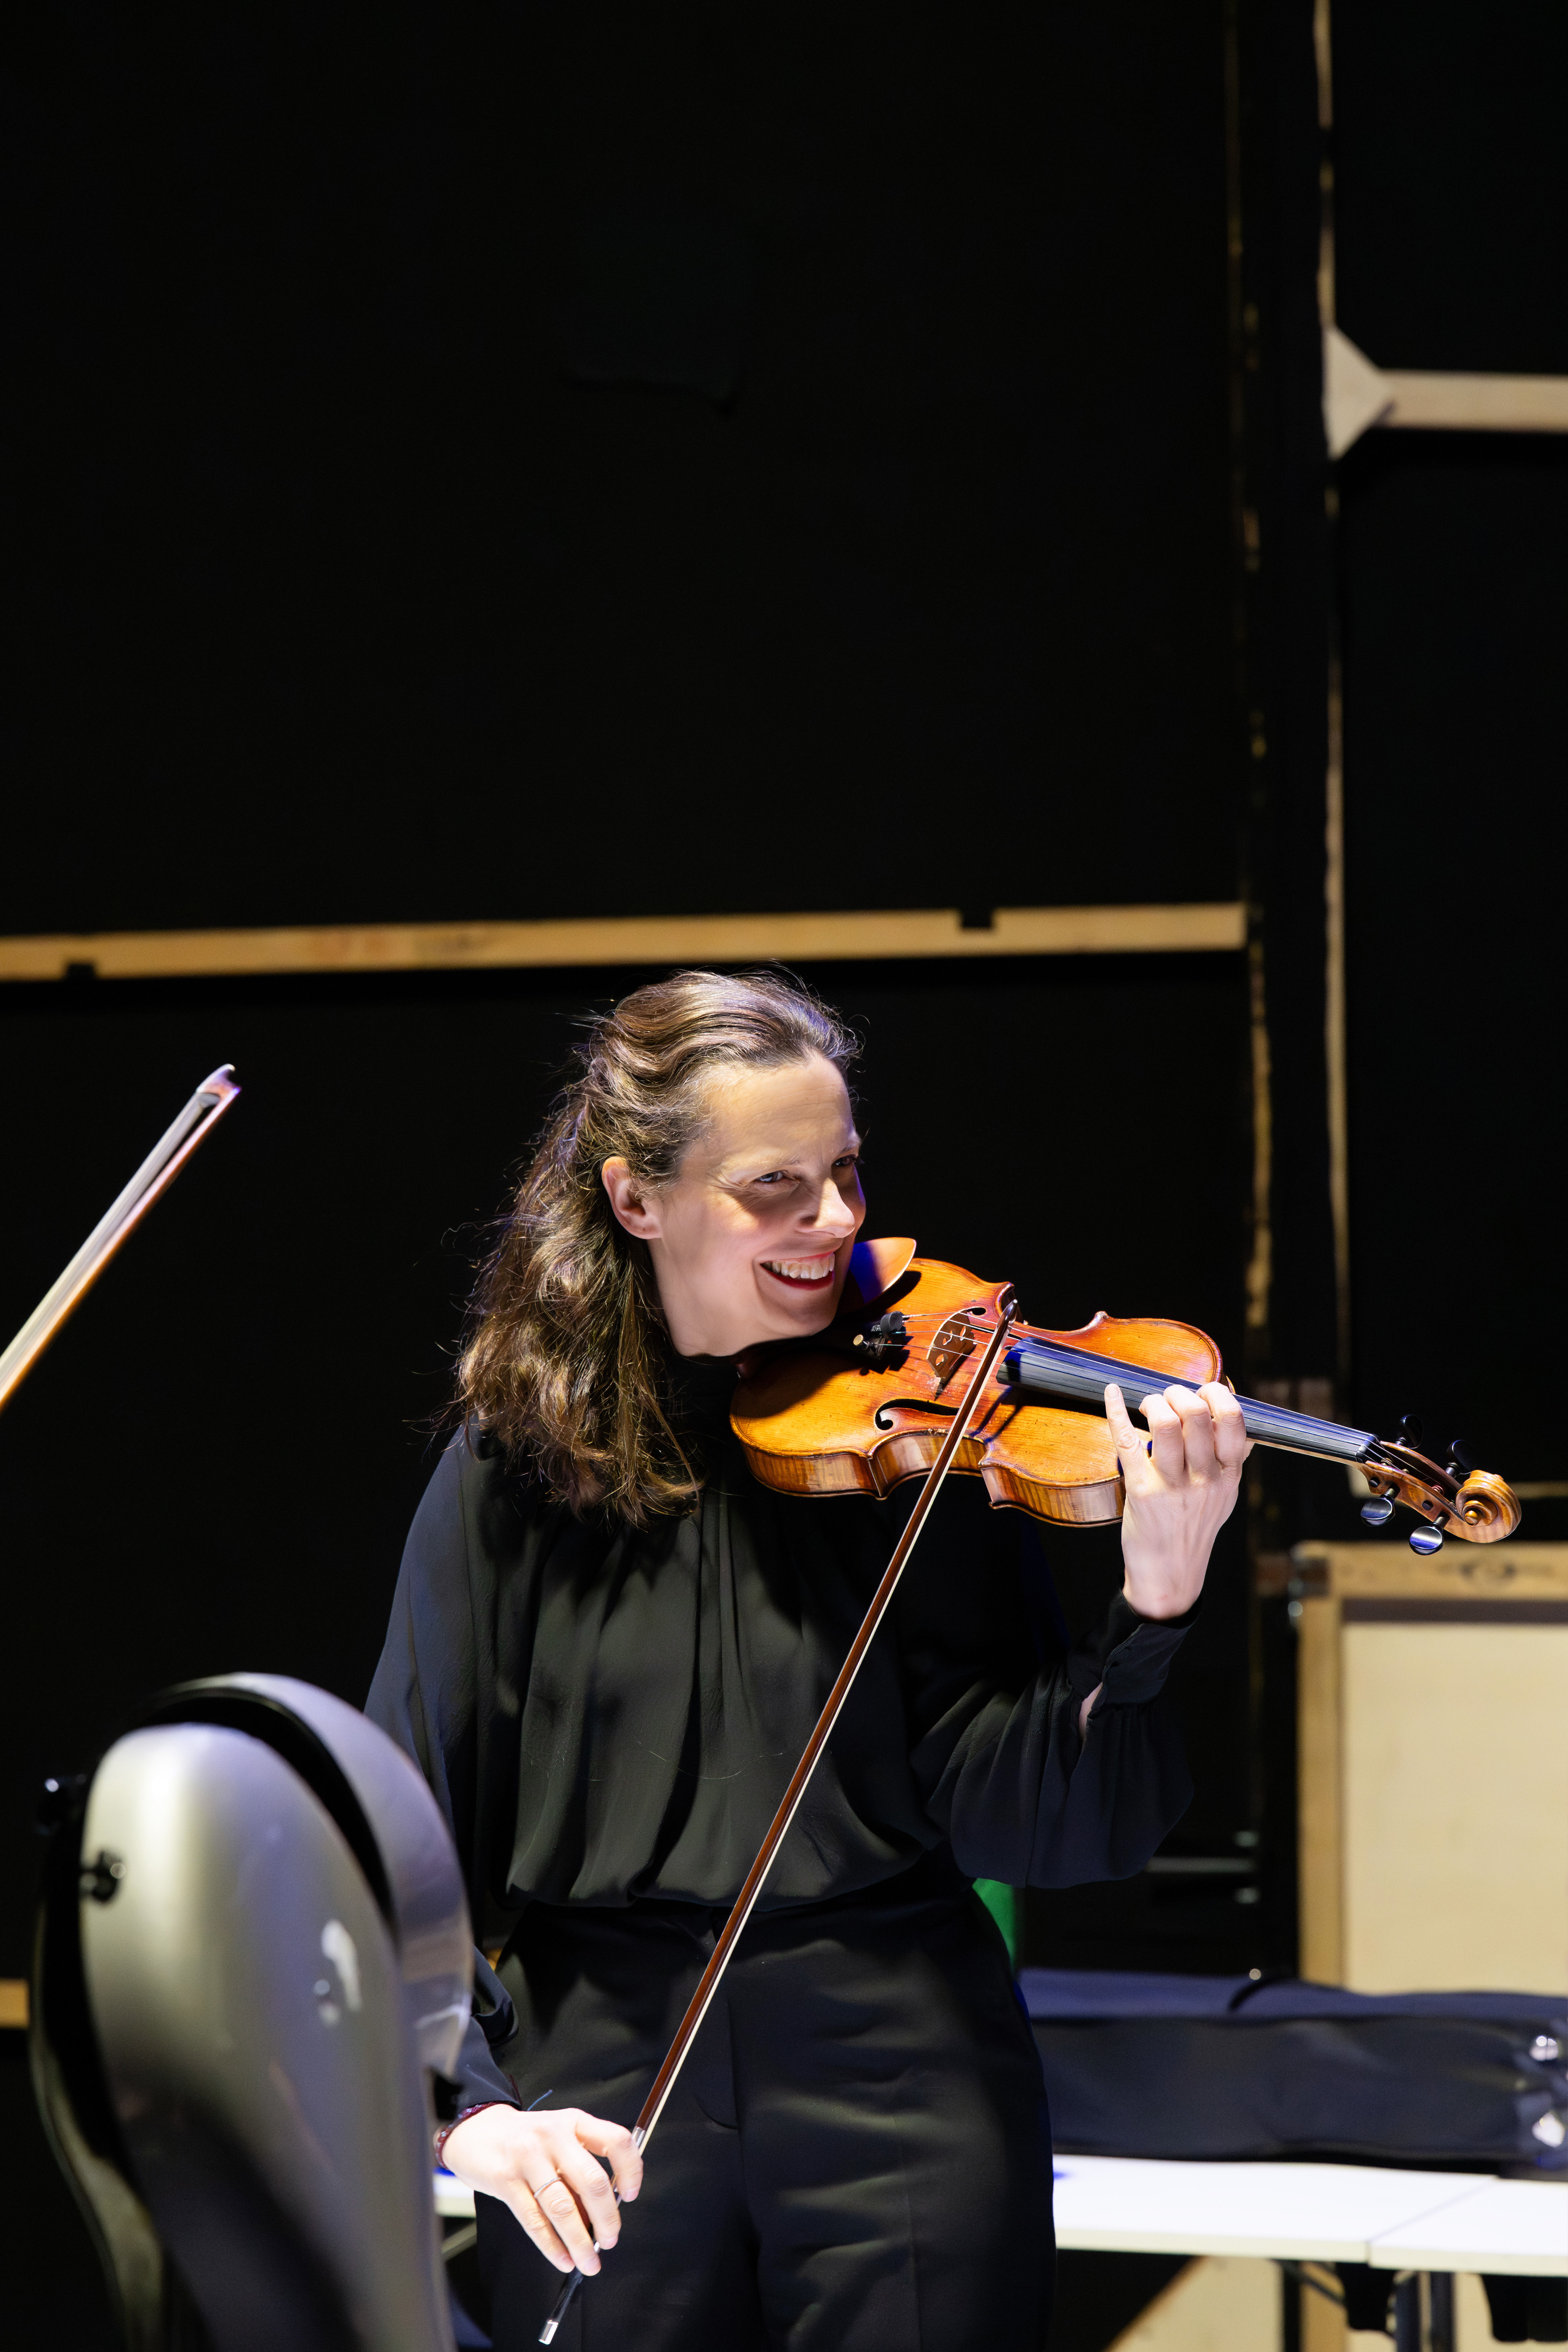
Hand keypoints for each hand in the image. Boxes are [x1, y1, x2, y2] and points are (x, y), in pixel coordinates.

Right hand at [440, 2103, 641, 2274]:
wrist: (477, 2131)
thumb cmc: (526, 2139)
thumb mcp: (559, 2139)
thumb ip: (580, 2168)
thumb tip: (602, 2214)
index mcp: (574, 2122)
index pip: (615, 2141)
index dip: (630, 2169)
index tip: (631, 2195)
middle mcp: (553, 2135)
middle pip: (591, 2181)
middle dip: (607, 2219)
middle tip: (610, 2240)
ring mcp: (528, 2157)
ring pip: (563, 2207)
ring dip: (580, 2241)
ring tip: (589, 2261)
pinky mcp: (506, 2180)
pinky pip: (534, 2220)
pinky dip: (552, 2246)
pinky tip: (563, 2258)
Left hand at [1105, 1380, 1249, 1621]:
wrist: (1170, 1573)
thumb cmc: (1192, 1528)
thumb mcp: (1224, 1497)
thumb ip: (1231, 1462)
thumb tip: (1241, 1426)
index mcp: (1229, 1475)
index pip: (1233, 1420)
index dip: (1217, 1394)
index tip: (1203, 1391)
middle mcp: (1205, 1479)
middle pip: (1196, 1414)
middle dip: (1178, 1393)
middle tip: (1167, 1398)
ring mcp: (1173, 1486)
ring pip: (1165, 1424)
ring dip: (1154, 1402)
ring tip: (1148, 1406)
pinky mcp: (1141, 1491)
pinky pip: (1127, 1440)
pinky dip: (1115, 1410)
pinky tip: (1112, 1394)